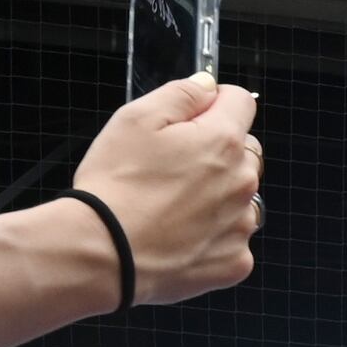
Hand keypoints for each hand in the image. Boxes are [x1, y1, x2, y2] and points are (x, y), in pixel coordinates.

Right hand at [74, 74, 263, 307]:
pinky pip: (232, 238)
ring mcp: (242, 224)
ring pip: (240, 197)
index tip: (192, 116)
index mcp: (223, 142)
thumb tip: (207, 85)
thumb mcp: (136, 119)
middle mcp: (243, 182)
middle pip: (243, 152)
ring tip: (172, 205)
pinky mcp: (235, 260)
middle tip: (172, 166)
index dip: (213, 103)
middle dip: (215, 151)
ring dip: (217, 195)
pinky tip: (179, 235)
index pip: (239, 103)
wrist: (104, 254)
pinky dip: (212, 235)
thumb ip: (181, 94)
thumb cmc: (115, 187)